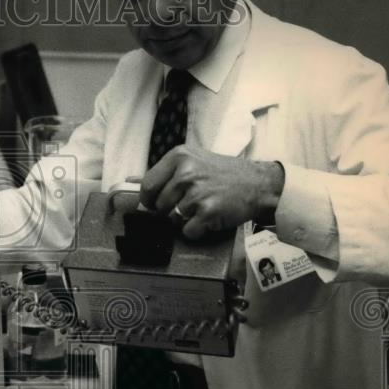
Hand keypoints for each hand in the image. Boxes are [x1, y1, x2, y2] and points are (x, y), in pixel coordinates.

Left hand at [140, 144, 283, 240]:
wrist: (258, 183)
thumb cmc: (223, 173)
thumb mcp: (192, 161)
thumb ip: (162, 172)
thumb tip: (130, 180)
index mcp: (179, 157)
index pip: (147, 186)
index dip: (150, 199)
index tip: (158, 202)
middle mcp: (186, 173)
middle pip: (160, 205)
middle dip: (172, 209)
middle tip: (192, 202)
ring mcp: (197, 192)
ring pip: (173, 219)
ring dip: (186, 219)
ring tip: (203, 207)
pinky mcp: (208, 211)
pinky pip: (188, 231)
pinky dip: (197, 230)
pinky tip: (209, 217)